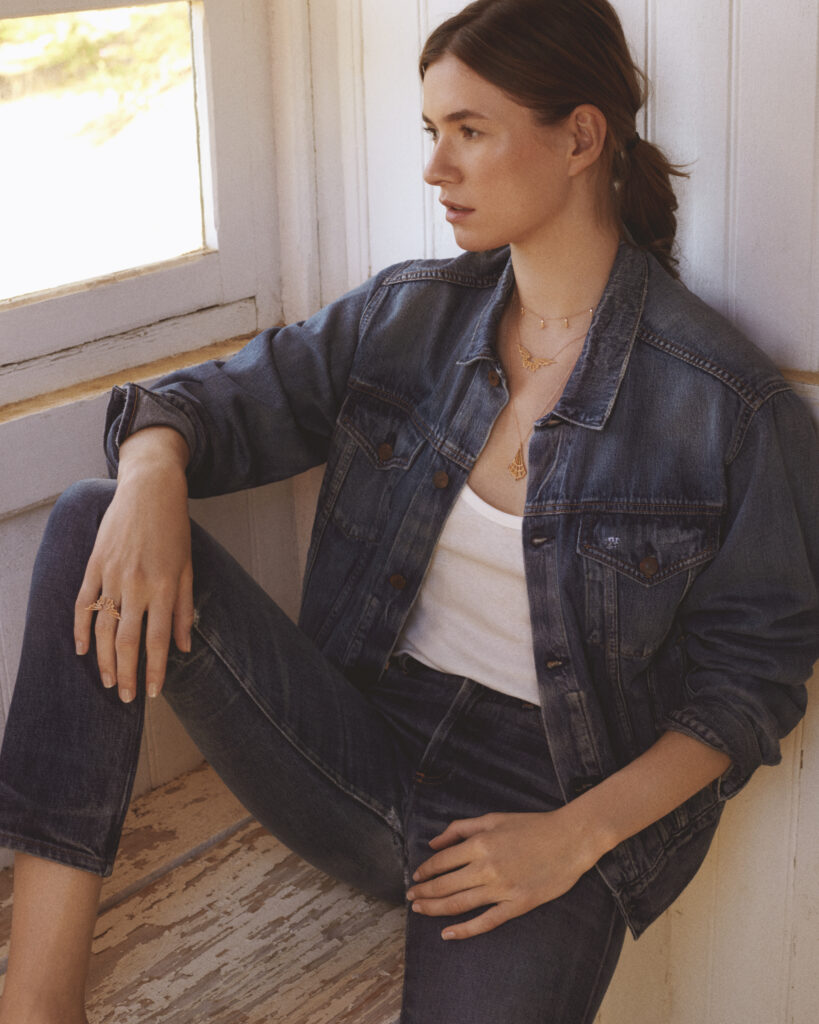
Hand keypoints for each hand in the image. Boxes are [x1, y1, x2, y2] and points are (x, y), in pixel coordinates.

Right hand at [74, 428, 192, 702]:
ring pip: (102, 628)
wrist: (150, 489)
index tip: (154, 693)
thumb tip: (184, 646)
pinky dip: (81, 628)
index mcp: (164, 587)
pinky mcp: (95, 565)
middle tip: (127, 698)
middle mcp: (136, 585)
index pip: (158, 640)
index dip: (155, 670)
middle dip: (127, 674)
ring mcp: (112, 575)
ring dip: (103, 659)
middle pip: (126, 641)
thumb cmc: (174, 528)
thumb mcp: (188, 566)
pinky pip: (83, 603)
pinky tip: (82, 649)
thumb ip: (183, 608)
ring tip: (108, 681)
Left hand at [406, 809, 601, 940]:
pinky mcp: (517, 905)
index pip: (442, 862)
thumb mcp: (493, 817)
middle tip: (410, 899)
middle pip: (445, 886)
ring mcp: (502, 889)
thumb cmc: (532, 825)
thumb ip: (461, 828)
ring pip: (459, 904)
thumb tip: (434, 843)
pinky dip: (464, 930)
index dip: (425, 871)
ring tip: (420, 911)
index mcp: (480, 843)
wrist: (570, 839)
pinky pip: (485, 922)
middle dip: (424, 893)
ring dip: (435, 909)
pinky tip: (447, 934)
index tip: (415, 878)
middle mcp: (487, 867)